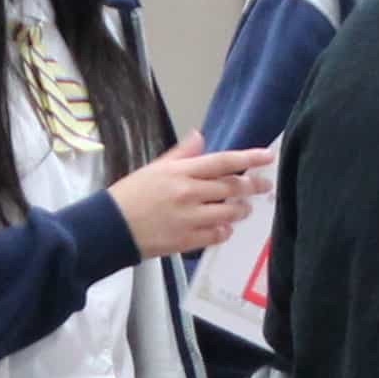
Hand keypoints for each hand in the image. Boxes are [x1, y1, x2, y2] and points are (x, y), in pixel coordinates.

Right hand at [108, 144, 264, 259]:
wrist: (110, 227)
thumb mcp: (154, 168)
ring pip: (229, 212)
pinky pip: (216, 235)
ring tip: (243, 208)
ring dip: (241, 210)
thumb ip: (181, 154)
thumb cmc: (131, 194)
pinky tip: (224, 228)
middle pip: (232, 187)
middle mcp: (188, 193)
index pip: (223, 161)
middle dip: (252, 186)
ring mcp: (189, 218)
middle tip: (264, 186)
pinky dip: (224, 231)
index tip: (268, 156)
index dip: (248, 158)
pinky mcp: (186, 240)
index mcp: (181, 172)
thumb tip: (199, 136)